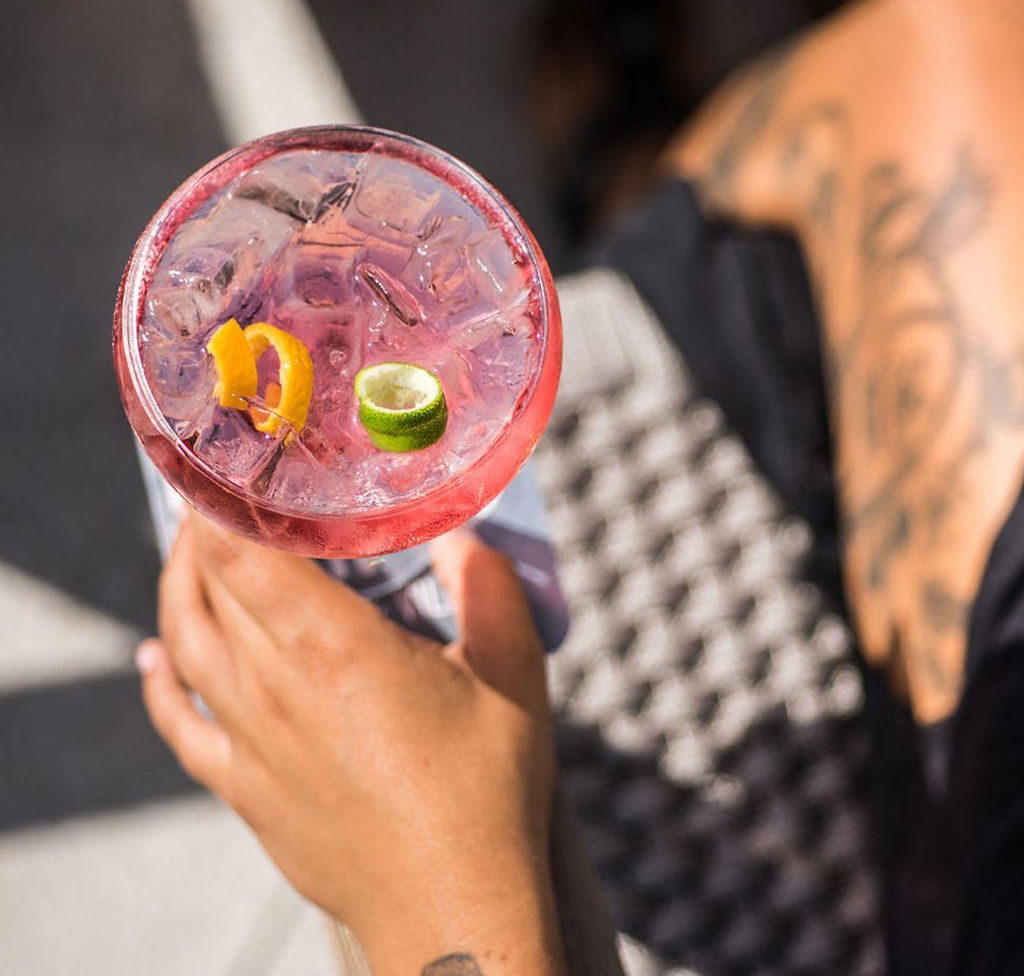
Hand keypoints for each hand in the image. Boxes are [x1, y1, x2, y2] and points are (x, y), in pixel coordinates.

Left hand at [137, 513, 565, 974]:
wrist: (452, 912)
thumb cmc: (486, 792)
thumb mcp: (513, 672)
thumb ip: (488, 587)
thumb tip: (464, 533)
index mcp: (333, 647)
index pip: (241, 555)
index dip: (220, 504)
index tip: (227, 469)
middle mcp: (275, 686)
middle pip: (205, 589)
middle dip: (202, 533)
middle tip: (219, 498)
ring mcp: (251, 742)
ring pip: (183, 645)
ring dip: (176, 589)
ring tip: (188, 554)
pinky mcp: (247, 790)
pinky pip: (181, 726)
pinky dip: (158, 683)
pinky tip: (151, 660)